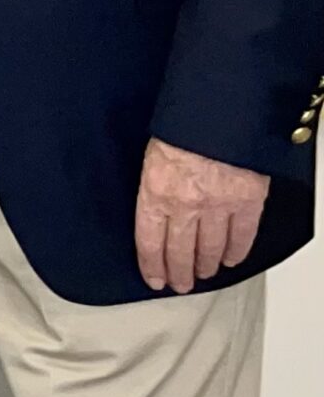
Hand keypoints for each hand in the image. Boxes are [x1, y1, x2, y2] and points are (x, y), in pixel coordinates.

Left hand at [135, 139, 269, 293]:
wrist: (218, 112)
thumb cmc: (182, 127)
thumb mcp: (151, 156)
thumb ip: (153, 188)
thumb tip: (152, 210)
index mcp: (155, 194)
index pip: (149, 242)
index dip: (152, 266)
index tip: (154, 279)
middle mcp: (185, 206)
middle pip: (180, 252)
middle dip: (179, 273)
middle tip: (179, 284)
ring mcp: (218, 207)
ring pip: (210, 249)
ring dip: (205, 266)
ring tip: (201, 275)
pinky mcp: (247, 203)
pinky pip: (242, 237)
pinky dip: (236, 252)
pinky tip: (229, 260)